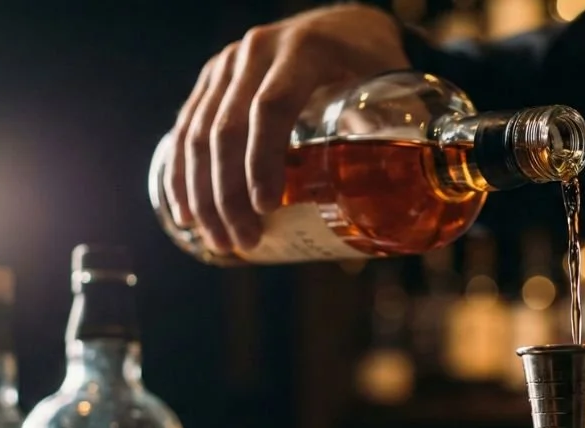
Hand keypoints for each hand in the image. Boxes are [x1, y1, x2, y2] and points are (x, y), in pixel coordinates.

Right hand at [164, 5, 407, 254]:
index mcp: (303, 50)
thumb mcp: (388, 89)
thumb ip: (393, 136)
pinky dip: (181, 174)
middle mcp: (256, 52)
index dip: (263, 161)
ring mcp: (227, 65)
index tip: (268, 209)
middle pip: (227, 128)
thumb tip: (403, 210)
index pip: (272, 107)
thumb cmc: (372, 65)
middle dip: (229, 194)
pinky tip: (185, 212)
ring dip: (202, 195)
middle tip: (245, 242)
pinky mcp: (211, 82)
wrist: (342, 27)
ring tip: (220, 241)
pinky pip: (186, 129)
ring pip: (198, 133)